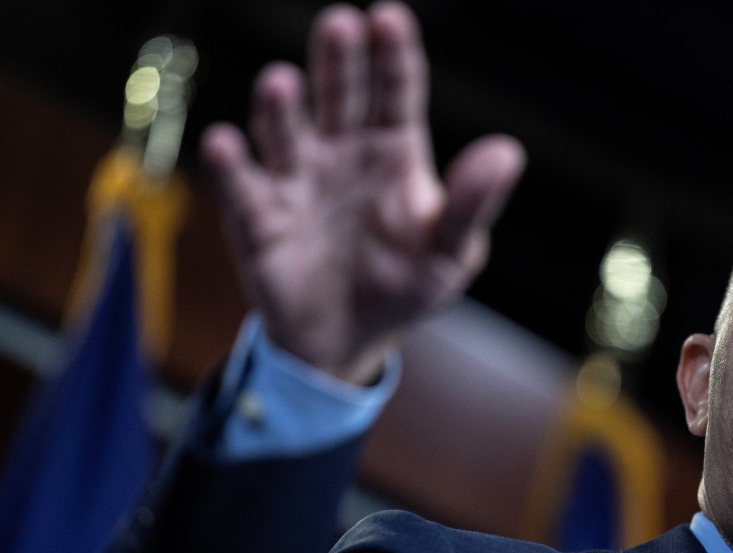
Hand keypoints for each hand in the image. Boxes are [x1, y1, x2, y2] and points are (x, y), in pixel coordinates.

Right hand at [199, 1, 525, 383]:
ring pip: (284, 130)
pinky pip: (241, 187)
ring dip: (281, 107)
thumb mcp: (450, 253)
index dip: (394, 56)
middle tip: (339, 26)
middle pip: (338, 94)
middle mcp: (341, 151)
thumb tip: (508, 153)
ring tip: (282, 85)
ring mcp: (296, 179)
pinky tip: (224, 147)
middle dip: (337, 62)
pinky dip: (229, 166)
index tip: (389, 19)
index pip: (395, 92)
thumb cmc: (405, 286)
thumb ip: (471, 206)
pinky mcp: (258, 217)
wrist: (350, 340)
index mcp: (393, 150)